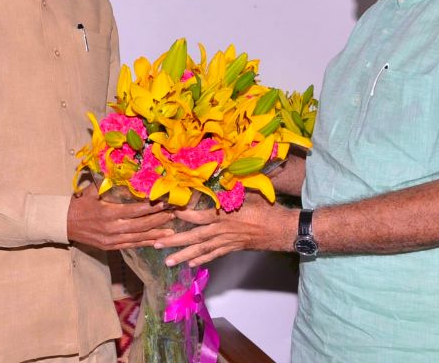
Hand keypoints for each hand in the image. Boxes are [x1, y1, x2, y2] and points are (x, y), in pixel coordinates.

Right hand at [66, 186, 175, 249]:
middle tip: (173, 214)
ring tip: (171, 231)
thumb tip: (122, 169)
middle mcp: (112, 228)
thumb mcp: (91, 191)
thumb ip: (107, 182)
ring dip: (155, 234)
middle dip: (158, 220)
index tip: (165, 202)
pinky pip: (131, 245)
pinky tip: (156, 241)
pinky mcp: (110, 247)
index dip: (152, 207)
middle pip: (141, 225)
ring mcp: (111, 240)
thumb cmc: (78, 204)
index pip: (135, 210)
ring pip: (138, 237)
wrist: (63, 224)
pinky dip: (144, 243)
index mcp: (108, 212)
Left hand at [153, 193, 297, 266]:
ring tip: (168, 262)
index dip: (181, 214)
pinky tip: (191, 263)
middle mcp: (222, 230)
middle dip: (174, 242)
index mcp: (223, 215)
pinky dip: (202, 259)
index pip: (197, 216)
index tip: (166, 212)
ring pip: (201, 250)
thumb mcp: (247, 192)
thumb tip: (217, 174)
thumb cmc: (266, 207)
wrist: (282, 228)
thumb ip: (230, 188)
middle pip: (194, 237)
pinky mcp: (232, 248)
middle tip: (156, 245)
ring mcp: (226, 241)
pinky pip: (214, 255)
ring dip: (183, 256)